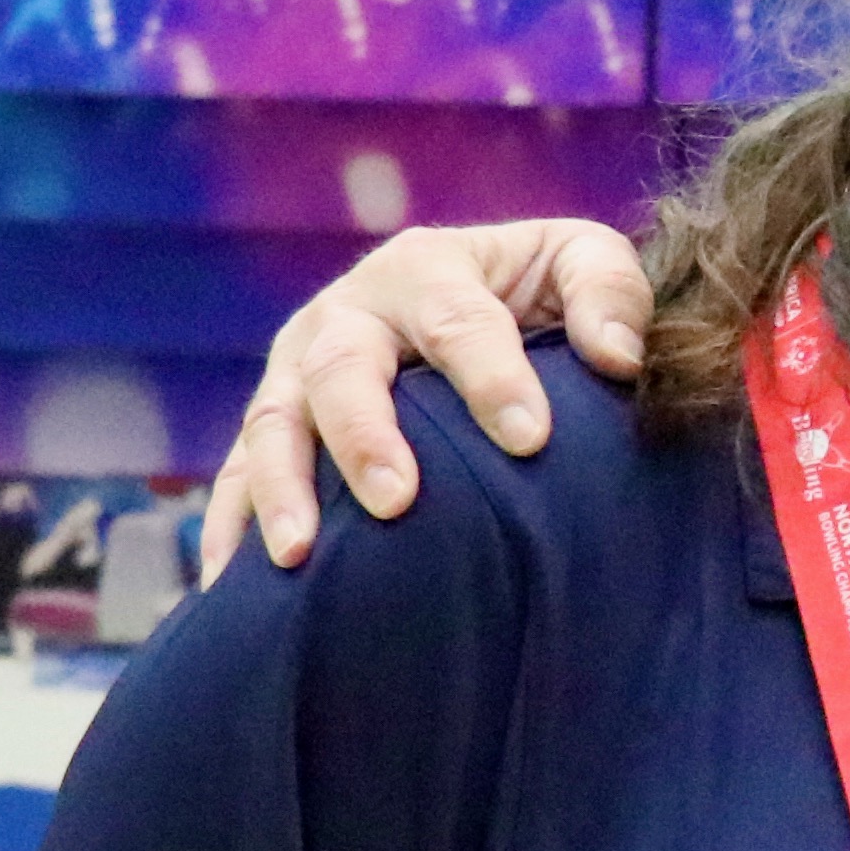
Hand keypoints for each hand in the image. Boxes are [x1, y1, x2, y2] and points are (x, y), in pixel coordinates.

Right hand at [202, 217, 656, 570]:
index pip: (458, 323)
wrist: (483, 302)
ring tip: (298, 554)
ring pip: (273, 422)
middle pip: (342, 369)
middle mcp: (349, 315)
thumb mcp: (582, 264)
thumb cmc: (540, 293)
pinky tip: (233, 586)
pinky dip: (231, 526)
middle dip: (365, 434)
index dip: (491, 377)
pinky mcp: (276, 425)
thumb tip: (618, 356)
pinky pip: (236, 474)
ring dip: (282, 488)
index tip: (529, 439)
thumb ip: (609, 292)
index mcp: (428, 270)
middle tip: (396, 499)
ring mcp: (298, 370)